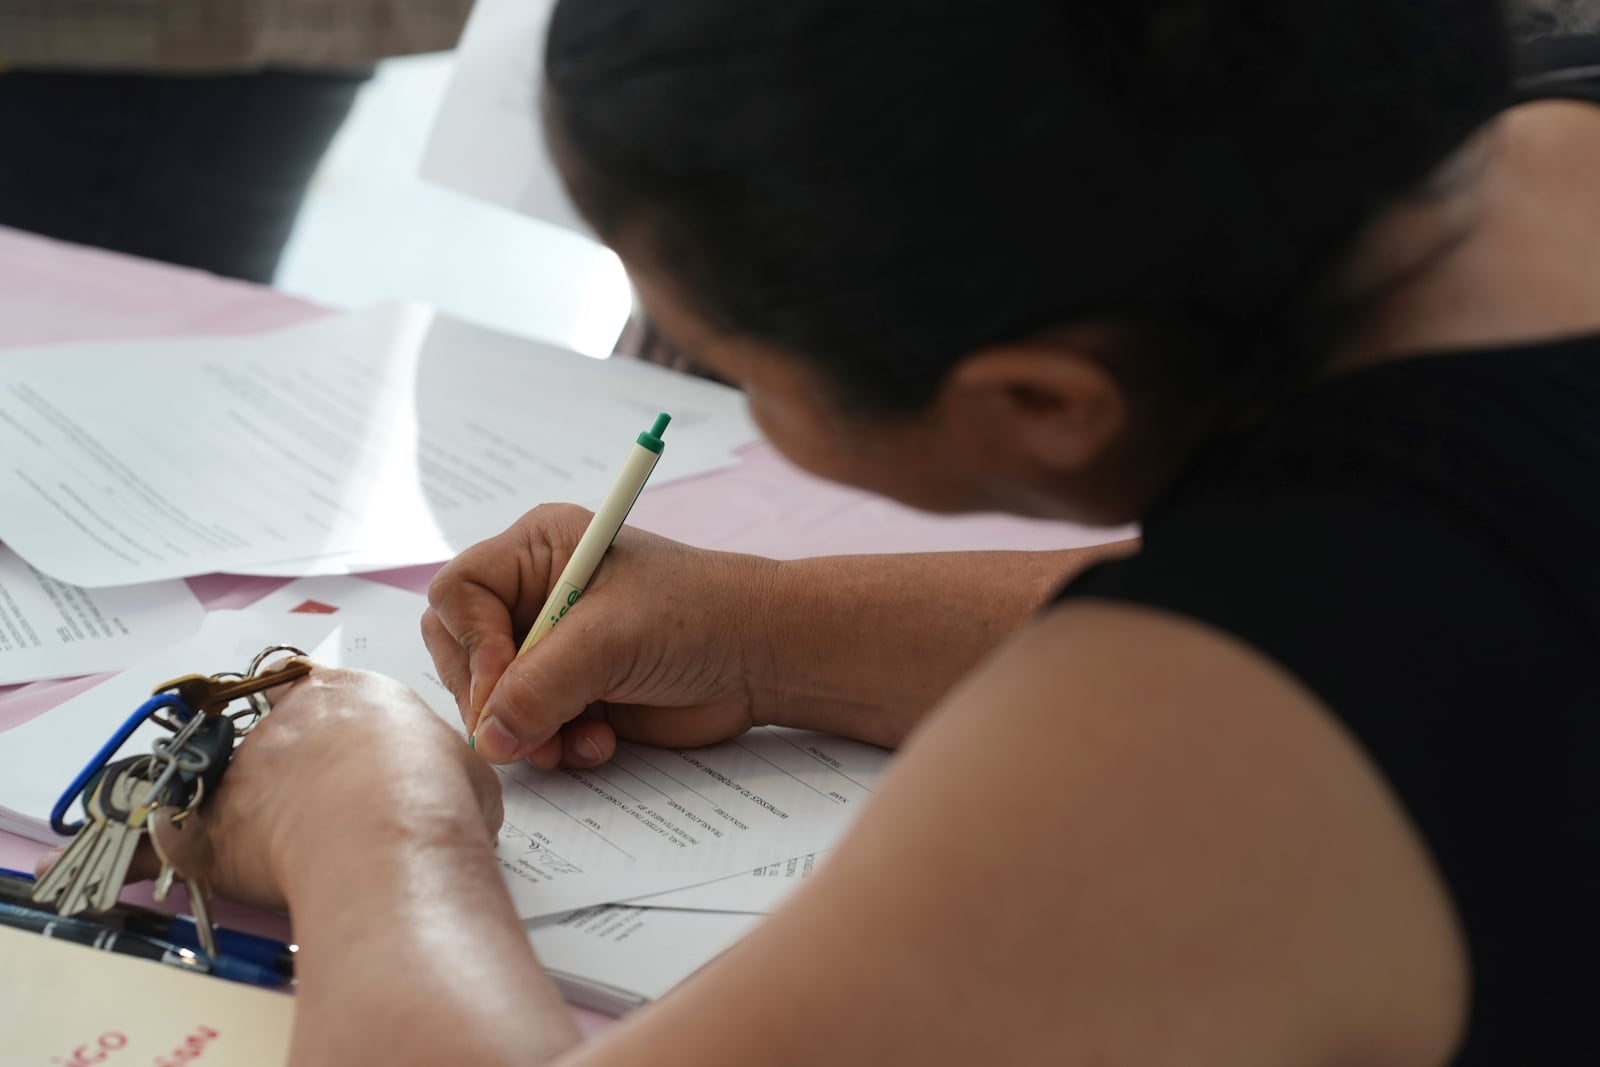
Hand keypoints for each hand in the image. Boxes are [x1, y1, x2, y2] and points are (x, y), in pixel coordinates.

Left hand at [116, 665, 498, 911]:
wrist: (386, 840)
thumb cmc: (433, 798)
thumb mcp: (465, 770)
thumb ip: (440, 769)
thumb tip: (447, 791)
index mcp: (351, 694)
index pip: (309, 684)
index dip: (313, 716)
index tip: (326, 745)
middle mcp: (288, 719)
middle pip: (268, 735)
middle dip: (285, 771)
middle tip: (319, 814)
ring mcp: (243, 768)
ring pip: (231, 785)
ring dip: (253, 816)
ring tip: (294, 858)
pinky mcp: (210, 822)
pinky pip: (189, 835)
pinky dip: (204, 854)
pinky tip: (238, 874)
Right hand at [423, 504, 781, 767]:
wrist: (763, 658)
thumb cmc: (698, 616)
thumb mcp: (610, 640)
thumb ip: (540, 688)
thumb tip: (488, 739)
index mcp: (538, 550)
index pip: (458, 594)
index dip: (471, 643)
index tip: (502, 682)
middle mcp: (536, 595)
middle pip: (463, 653)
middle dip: (493, 700)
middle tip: (528, 729)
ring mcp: (553, 648)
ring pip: (493, 702)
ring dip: (529, 732)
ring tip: (574, 741)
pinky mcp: (574, 694)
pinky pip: (531, 730)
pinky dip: (557, 746)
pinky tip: (600, 743)